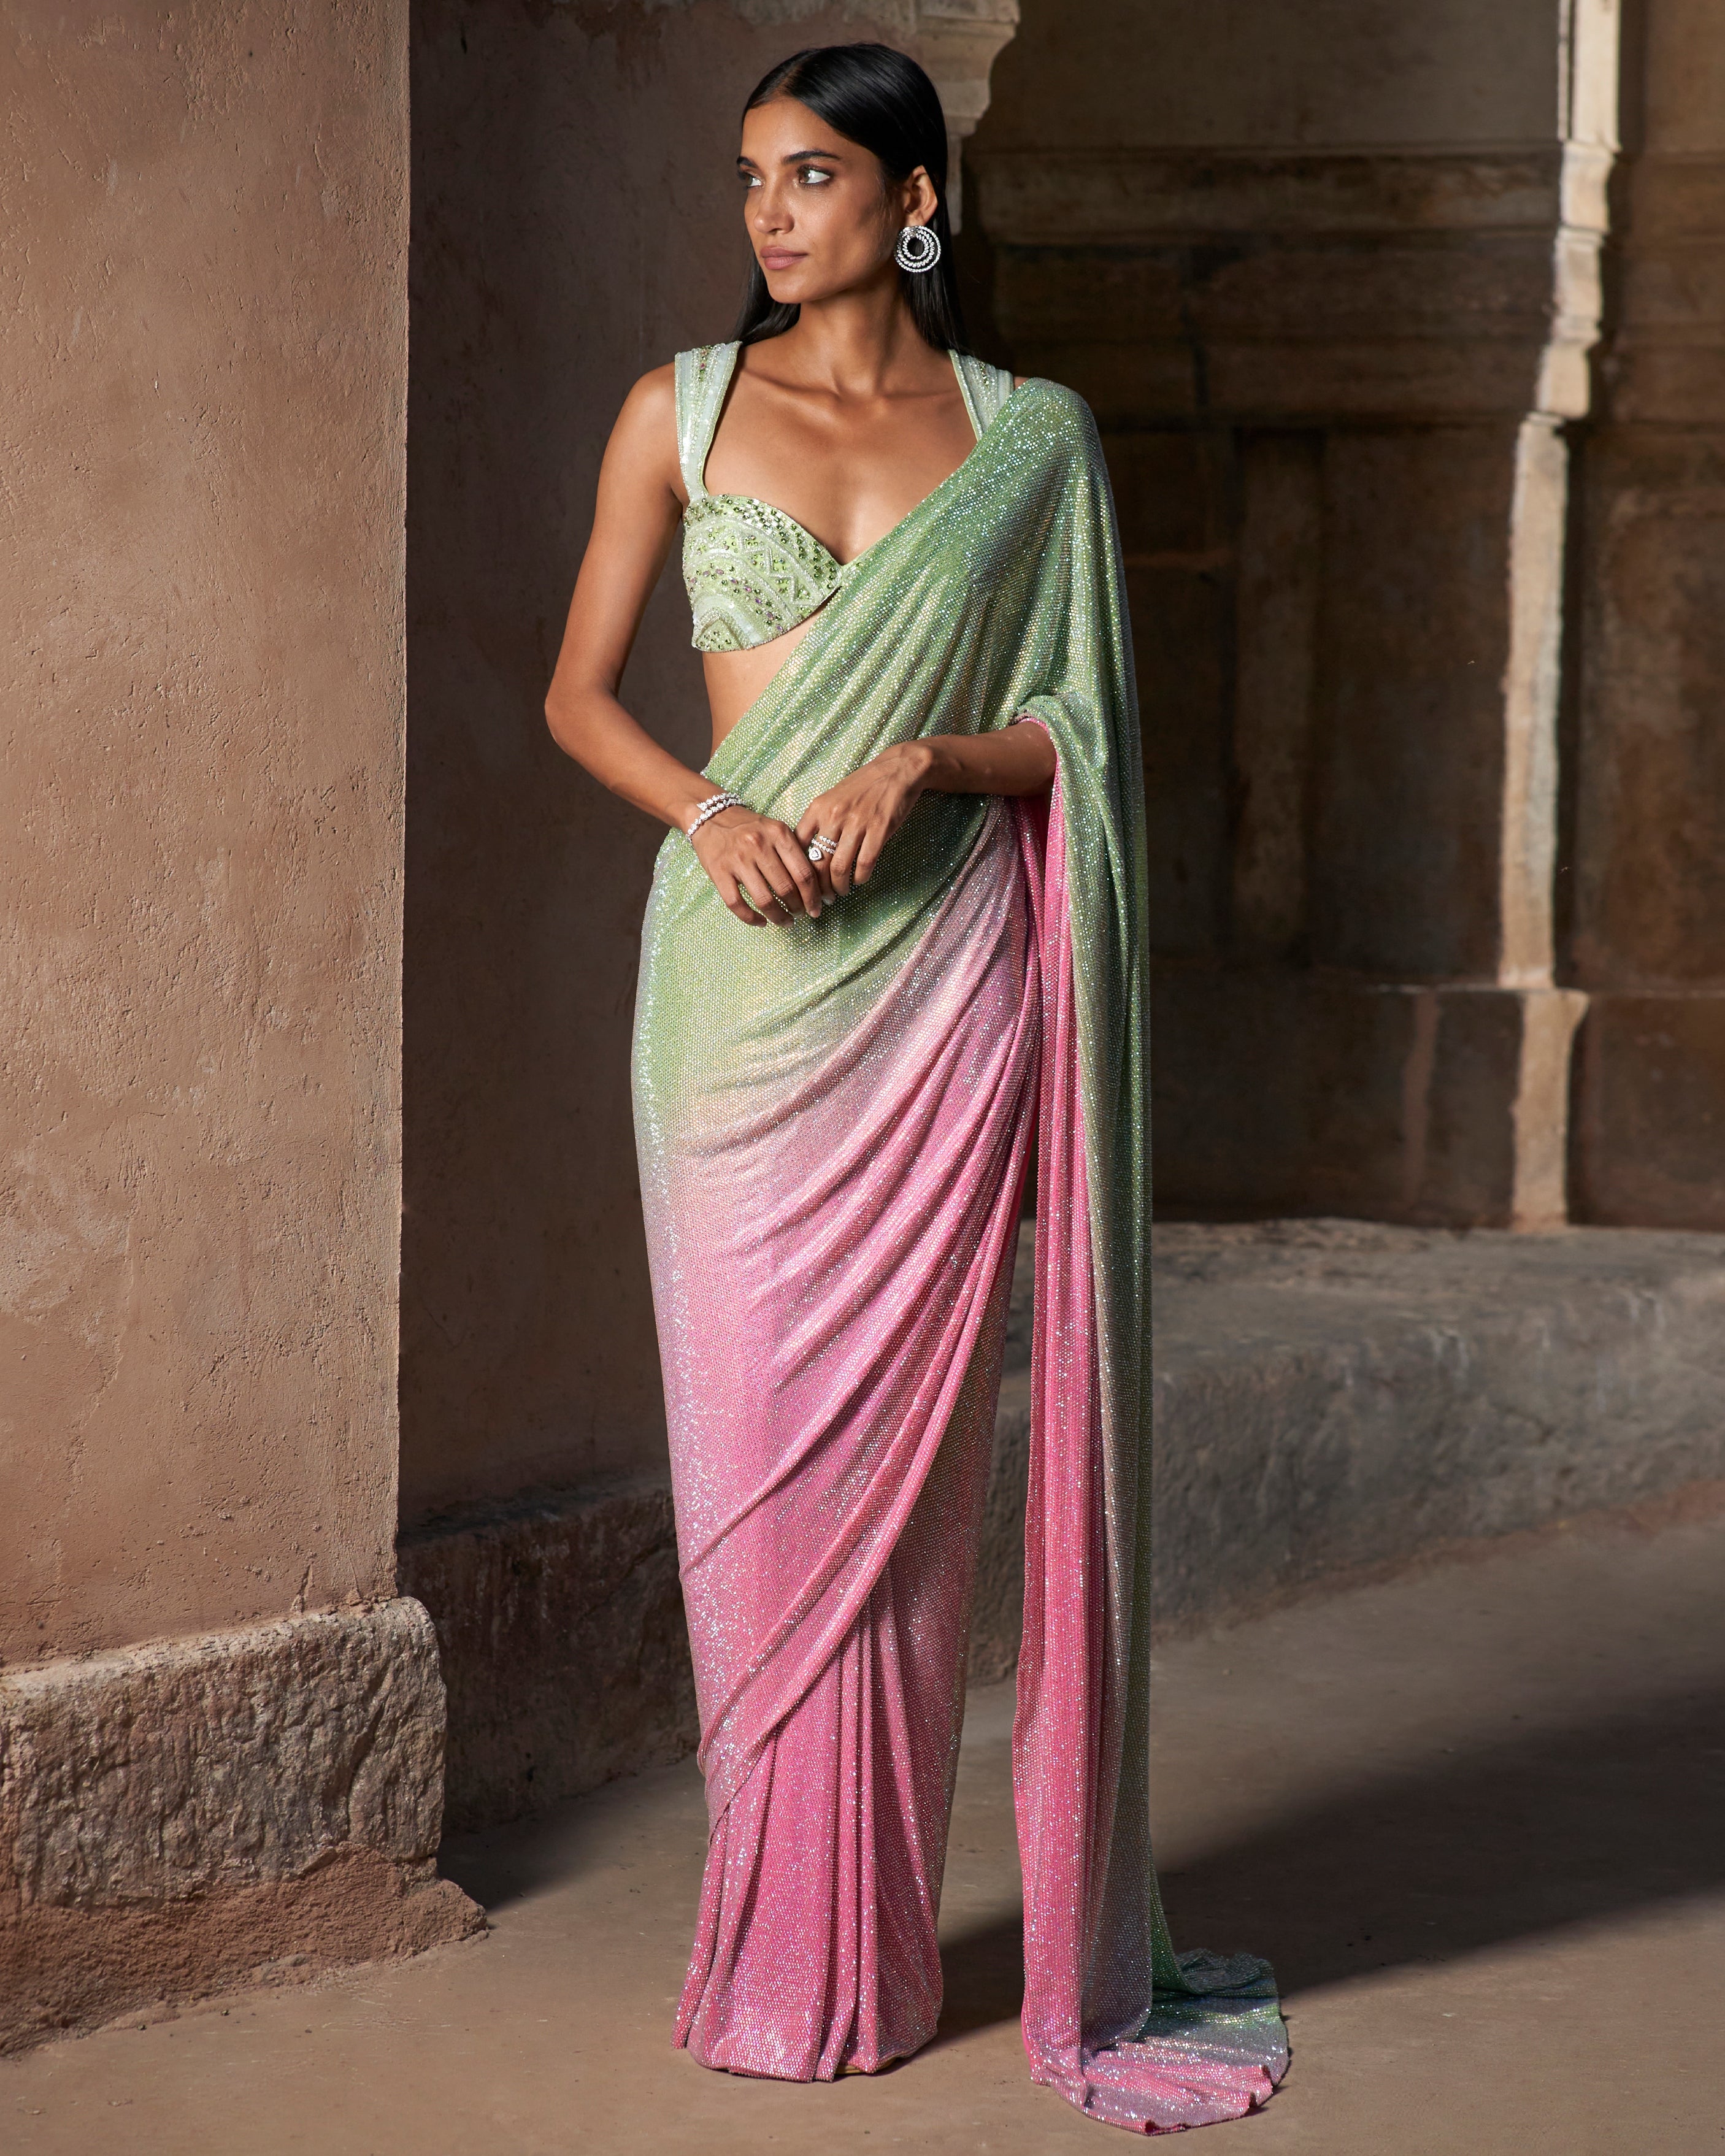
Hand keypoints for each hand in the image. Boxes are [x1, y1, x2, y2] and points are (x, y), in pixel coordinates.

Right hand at [689, 805, 822, 925]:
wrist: (712, 816)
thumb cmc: (749, 827)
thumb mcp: (776, 829)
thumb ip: (793, 851)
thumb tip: (813, 885)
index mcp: (779, 834)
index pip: (804, 873)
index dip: (813, 896)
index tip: (816, 908)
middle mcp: (759, 845)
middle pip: (786, 889)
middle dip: (798, 908)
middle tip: (801, 914)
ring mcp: (738, 859)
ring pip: (765, 900)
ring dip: (779, 917)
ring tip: (785, 921)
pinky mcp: (719, 872)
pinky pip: (737, 904)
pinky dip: (751, 918)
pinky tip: (761, 922)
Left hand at [795, 742, 930, 899]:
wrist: (896, 771)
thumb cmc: (863, 787)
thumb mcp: (832, 798)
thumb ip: (818, 822)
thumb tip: (807, 853)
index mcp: (818, 809)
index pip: (799, 847)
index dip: (799, 870)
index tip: (802, 885)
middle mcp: (833, 817)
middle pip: (818, 863)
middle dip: (818, 888)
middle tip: (821, 899)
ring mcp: (856, 824)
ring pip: (840, 868)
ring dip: (839, 887)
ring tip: (840, 893)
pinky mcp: (878, 831)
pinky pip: (865, 864)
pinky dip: (860, 878)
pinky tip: (860, 881)